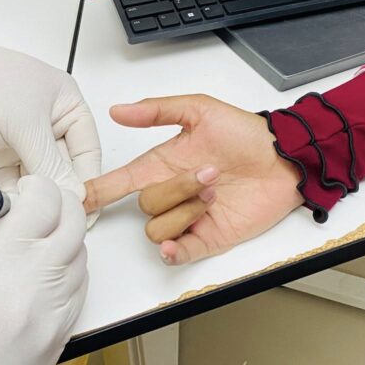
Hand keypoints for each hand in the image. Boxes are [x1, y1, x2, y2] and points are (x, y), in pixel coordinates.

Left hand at [0, 24, 100, 200]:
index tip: (86, 210)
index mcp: (67, 102)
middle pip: (65, 165)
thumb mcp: (25, 124)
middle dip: (60, 190)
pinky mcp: (2, 151)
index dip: (88, 180)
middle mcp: (49, 120)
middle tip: (58, 215)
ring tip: (34, 212)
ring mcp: (24, 137)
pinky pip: (16, 179)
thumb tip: (72, 192)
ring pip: (41, 175)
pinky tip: (15, 205)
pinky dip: (16, 193)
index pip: (88, 150)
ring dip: (37, 193)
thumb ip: (51, 163)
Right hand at [0, 175, 87, 364]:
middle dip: (58, 205)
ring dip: (63, 239)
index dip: (36, 187)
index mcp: (0, 262)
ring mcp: (55, 314)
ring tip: (32, 246)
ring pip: (82, 256)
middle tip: (35, 207)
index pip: (45, 202)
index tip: (23, 190)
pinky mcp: (63, 338)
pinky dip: (68, 272)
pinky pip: (80, 290)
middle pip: (74, 223)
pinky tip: (41, 277)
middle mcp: (38, 285)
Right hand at [85, 94, 302, 264]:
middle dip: (176, 189)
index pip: (120, 182)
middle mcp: (172, 193)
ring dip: (186, 210)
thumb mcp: (200, 110)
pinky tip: (175, 243)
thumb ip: (157, 111)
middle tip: (209, 173)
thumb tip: (119, 110)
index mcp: (162, 165)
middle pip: (145, 205)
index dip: (97, 190)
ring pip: (159, 228)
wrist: (285, 160)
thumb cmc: (246, 134)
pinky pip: (177, 253)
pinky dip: (173, 251)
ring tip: (214, 193)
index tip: (78, 197)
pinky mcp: (207, 238)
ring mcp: (188, 218)